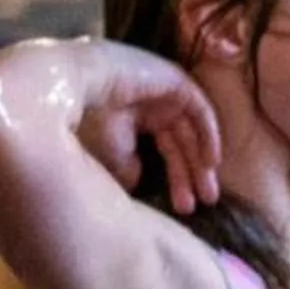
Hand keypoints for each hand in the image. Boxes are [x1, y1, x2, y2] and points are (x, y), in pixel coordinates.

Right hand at [72, 42, 220, 214]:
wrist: (78, 91)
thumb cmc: (89, 126)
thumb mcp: (112, 161)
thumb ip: (129, 173)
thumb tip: (138, 182)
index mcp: (132, 118)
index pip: (163, 151)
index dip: (175, 179)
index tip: (181, 209)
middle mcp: (149, 104)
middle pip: (178, 143)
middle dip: (190, 175)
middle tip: (201, 205)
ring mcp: (163, 90)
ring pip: (190, 131)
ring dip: (200, 163)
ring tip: (208, 195)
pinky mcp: (174, 79)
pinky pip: (199, 110)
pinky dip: (209, 135)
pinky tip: (211, 162)